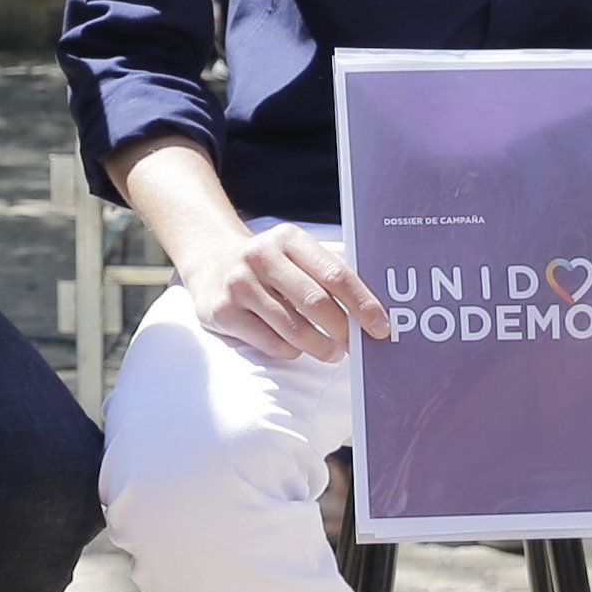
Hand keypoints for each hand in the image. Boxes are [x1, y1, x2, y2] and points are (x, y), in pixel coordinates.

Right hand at [186, 223, 388, 363]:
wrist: (210, 262)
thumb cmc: (270, 266)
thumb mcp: (295, 255)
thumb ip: (328, 274)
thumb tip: (371, 312)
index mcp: (289, 239)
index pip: (335, 274)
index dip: (362, 303)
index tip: (380, 327)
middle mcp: (261, 256)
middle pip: (316, 302)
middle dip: (342, 330)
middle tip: (354, 345)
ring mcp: (239, 283)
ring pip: (294, 329)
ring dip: (321, 347)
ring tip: (331, 352)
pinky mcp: (223, 311)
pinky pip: (271, 343)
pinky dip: (291, 351)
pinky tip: (295, 346)